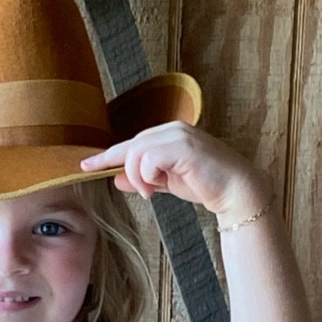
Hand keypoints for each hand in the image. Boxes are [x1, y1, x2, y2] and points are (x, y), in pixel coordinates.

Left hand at [80, 123, 268, 225]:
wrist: (235, 190)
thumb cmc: (204, 184)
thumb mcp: (166, 182)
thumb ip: (143, 178)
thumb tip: (117, 180)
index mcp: (167, 134)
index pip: (131, 143)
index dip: (107, 155)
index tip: (86, 166)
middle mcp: (171, 129)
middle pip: (130, 147)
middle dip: (124, 170)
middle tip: (143, 192)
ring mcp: (178, 135)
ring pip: (135, 153)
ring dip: (137, 177)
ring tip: (151, 192)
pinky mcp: (183, 147)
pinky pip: (147, 160)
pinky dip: (146, 177)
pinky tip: (157, 188)